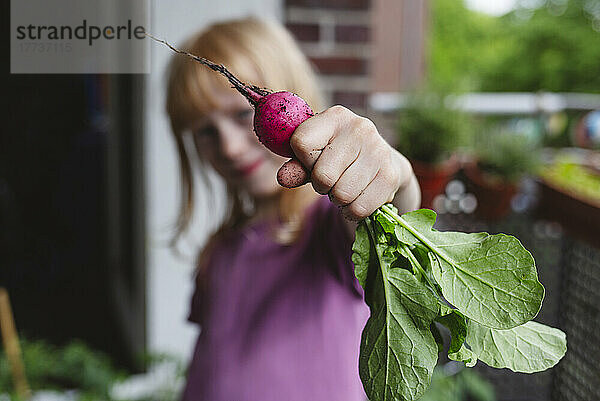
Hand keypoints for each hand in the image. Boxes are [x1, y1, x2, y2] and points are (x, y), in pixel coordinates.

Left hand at [277, 105, 416, 220]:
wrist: (381, 162)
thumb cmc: (338, 157)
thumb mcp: (314, 156)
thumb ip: (296, 167)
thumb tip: (283, 178)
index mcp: (336, 116)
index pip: (301, 143)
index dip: (303, 161)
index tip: (314, 161)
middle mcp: (360, 128)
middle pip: (323, 175)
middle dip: (322, 185)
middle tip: (331, 180)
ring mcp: (379, 151)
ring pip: (341, 194)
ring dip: (338, 199)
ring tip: (345, 187)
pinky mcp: (390, 176)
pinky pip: (359, 208)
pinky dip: (353, 211)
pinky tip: (357, 198)